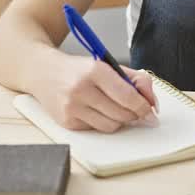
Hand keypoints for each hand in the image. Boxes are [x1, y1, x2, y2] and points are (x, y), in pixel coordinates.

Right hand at [44, 55, 158, 132]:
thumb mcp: (106, 65)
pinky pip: (96, 129)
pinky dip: (102, 122)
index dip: (143, 106)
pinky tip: (96, 110)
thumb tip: (152, 102)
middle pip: (122, 114)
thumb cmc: (78, 69)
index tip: (150, 109)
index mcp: (94, 70)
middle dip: (134, 114)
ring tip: (115, 108)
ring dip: (119, 120)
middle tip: (136, 110)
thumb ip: (134, 79)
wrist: (42, 72)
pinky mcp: (66, 122)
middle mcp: (81, 89)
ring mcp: (72, 108)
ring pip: (111, 126)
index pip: (127, 96)